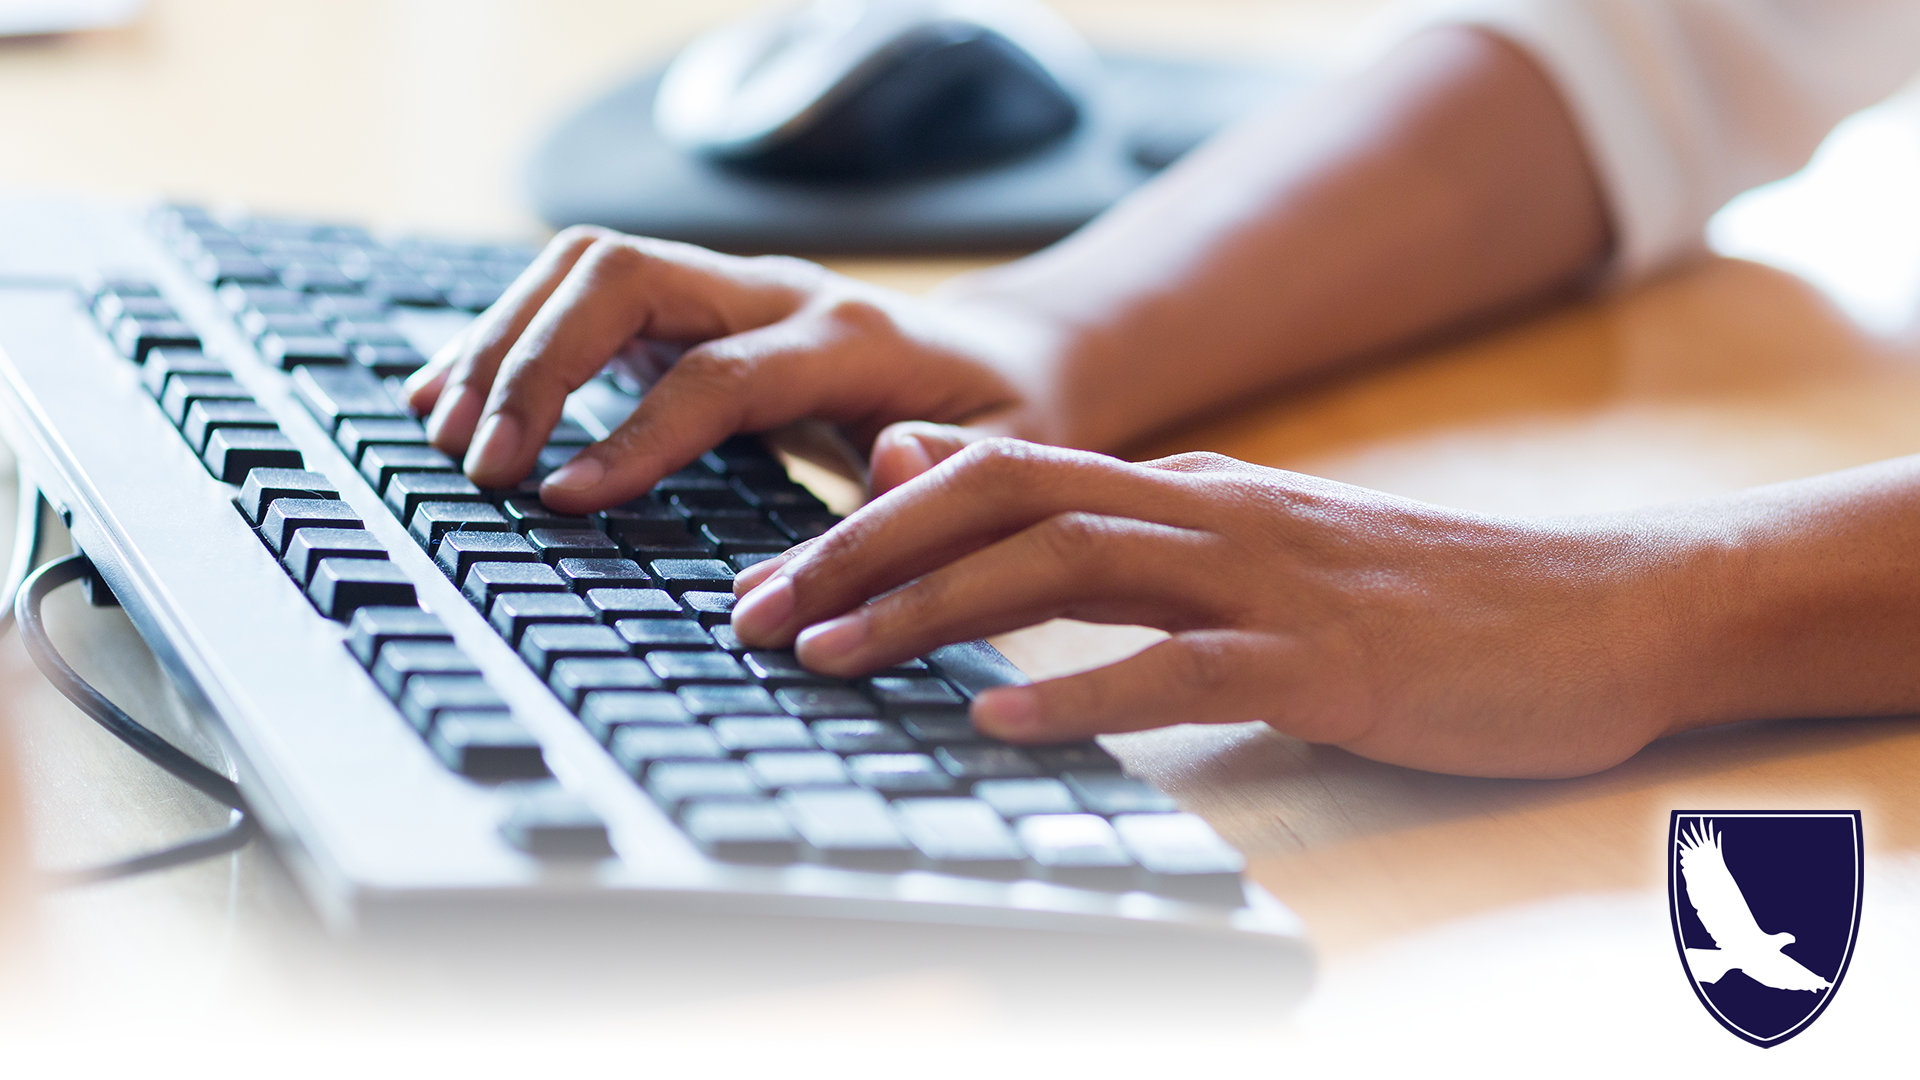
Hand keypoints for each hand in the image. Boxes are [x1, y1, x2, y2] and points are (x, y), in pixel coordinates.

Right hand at [404, 227, 1064, 511]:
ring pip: (591, 269)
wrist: (1009, 365)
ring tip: (442, 432)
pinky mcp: (693, 309)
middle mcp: (780, 292)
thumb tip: (889, 467)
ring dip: (506, 342)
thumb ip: (951, 475)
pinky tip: (457, 396)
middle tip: (480, 463)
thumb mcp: (1012, 464)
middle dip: (537, 362)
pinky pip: (585, 296)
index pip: (721, 371)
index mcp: (855, 338)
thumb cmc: (1007, 427)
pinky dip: (512, 338)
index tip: (562, 498)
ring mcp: (730, 290)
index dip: (638, 433)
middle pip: (627, 277)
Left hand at [729, 440, 1681, 778]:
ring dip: (934, 613)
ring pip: (1066, 570)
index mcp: (1186, 489)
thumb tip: (988, 500)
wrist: (1599, 609)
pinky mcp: (1323, 660)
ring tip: (832, 655)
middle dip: (862, 555)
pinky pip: (1181, 669)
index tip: (775, 577)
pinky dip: (1081, 691)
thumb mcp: (1252, 540)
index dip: (871, 522)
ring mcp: (1266, 579)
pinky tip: (1002, 722)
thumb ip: (1125, 524)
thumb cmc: (1415, 597)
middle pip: (1002, 505)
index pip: (996, 477)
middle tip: (755, 614)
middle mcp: (1208, 512)